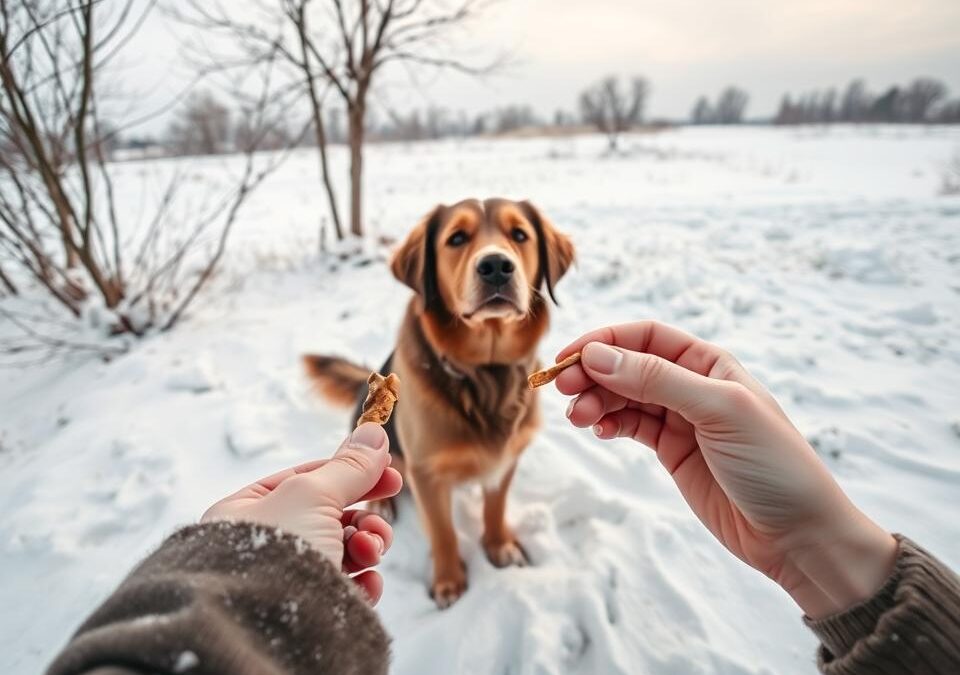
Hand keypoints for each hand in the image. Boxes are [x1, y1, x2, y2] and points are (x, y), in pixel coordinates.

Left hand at [202, 423, 402, 603]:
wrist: (262, 630)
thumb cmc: (274, 551)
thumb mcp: (314, 493)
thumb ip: (349, 466)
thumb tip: (373, 433)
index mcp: (246, 512)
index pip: (307, 480)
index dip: (352, 473)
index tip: (391, 474)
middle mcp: (260, 546)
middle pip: (329, 517)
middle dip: (362, 517)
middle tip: (384, 517)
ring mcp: (284, 581)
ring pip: (341, 553)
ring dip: (365, 546)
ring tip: (369, 552)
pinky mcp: (307, 612)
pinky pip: (344, 591)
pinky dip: (363, 584)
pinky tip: (366, 584)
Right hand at [557, 321, 896, 618]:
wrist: (797, 535)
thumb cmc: (773, 465)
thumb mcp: (719, 411)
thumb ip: (657, 381)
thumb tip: (598, 355)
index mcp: (710, 363)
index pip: (645, 337)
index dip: (604, 341)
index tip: (569, 358)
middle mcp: (693, 385)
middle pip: (628, 365)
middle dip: (593, 373)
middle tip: (564, 391)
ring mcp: (681, 420)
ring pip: (624, 397)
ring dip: (596, 401)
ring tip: (579, 418)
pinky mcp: (673, 452)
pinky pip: (631, 426)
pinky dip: (610, 423)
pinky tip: (599, 430)